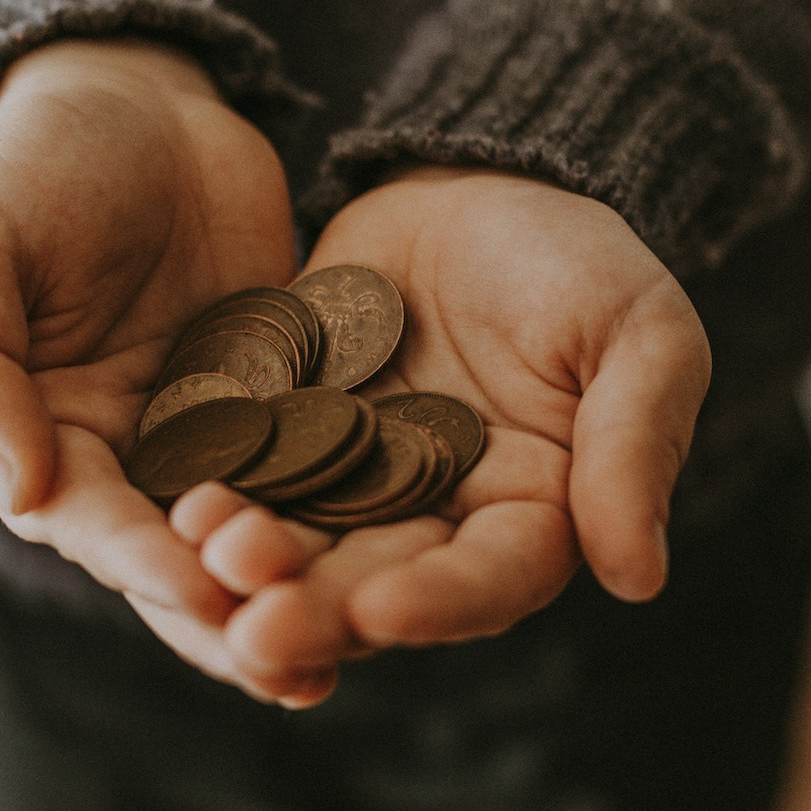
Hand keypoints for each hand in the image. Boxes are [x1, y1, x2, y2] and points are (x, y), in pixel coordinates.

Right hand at [0, 38, 300, 681]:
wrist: (134, 96)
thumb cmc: (33, 166)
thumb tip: (21, 493)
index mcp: (42, 439)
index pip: (93, 524)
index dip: (143, 561)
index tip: (201, 591)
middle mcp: (128, 458)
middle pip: (179, 559)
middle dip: (232, 615)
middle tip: (294, 667)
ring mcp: (213, 434)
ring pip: (256, 532)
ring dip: (296, 591)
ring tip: (352, 647)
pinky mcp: (287, 399)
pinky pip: (320, 464)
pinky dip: (352, 513)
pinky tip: (408, 552)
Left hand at [177, 167, 711, 702]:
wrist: (475, 181)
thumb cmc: (580, 258)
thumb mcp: (639, 334)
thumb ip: (633, 446)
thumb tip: (639, 578)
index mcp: (531, 515)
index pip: (489, 579)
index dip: (438, 603)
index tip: (380, 611)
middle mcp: (434, 520)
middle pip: (376, 584)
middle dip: (317, 609)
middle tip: (254, 629)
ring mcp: (349, 481)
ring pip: (299, 543)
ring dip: (251, 566)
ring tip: (205, 559)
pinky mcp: (281, 432)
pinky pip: (243, 471)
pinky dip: (211, 491)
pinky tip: (172, 503)